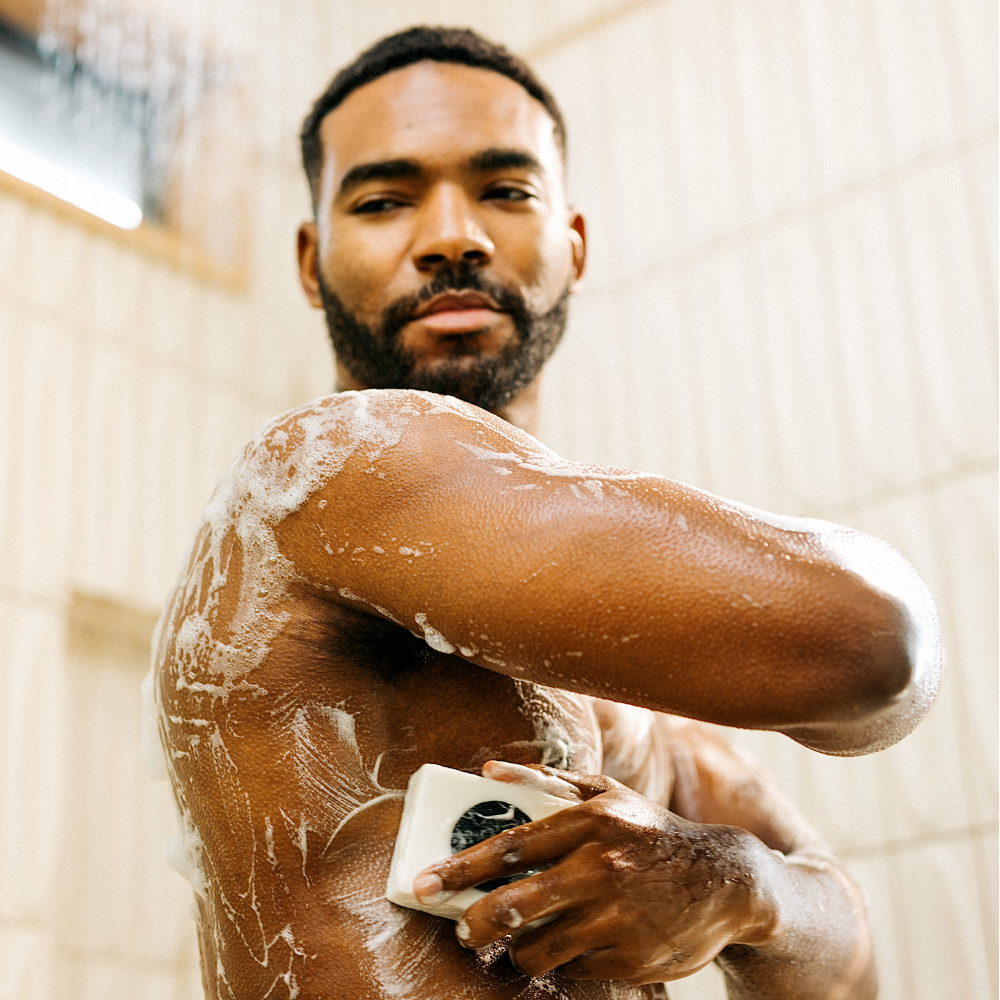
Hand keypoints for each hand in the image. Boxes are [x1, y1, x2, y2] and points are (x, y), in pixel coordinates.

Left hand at [412, 762, 781, 984]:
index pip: (510, 846)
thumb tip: (487, 770)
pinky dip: (561, 962)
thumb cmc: (650, 831)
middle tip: (462, 929)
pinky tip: (568, 946)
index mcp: (590, 822)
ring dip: (516, 951)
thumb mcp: (606, 793)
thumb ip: (545, 779)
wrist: (725, 881)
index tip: (424, 882)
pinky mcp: (631, 959)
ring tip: (516, 943)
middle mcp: (600, 868)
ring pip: (537, 948)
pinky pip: (572, 969)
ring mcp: (617, 918)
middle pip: (513, 905)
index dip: (460, 867)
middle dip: (473, 923)